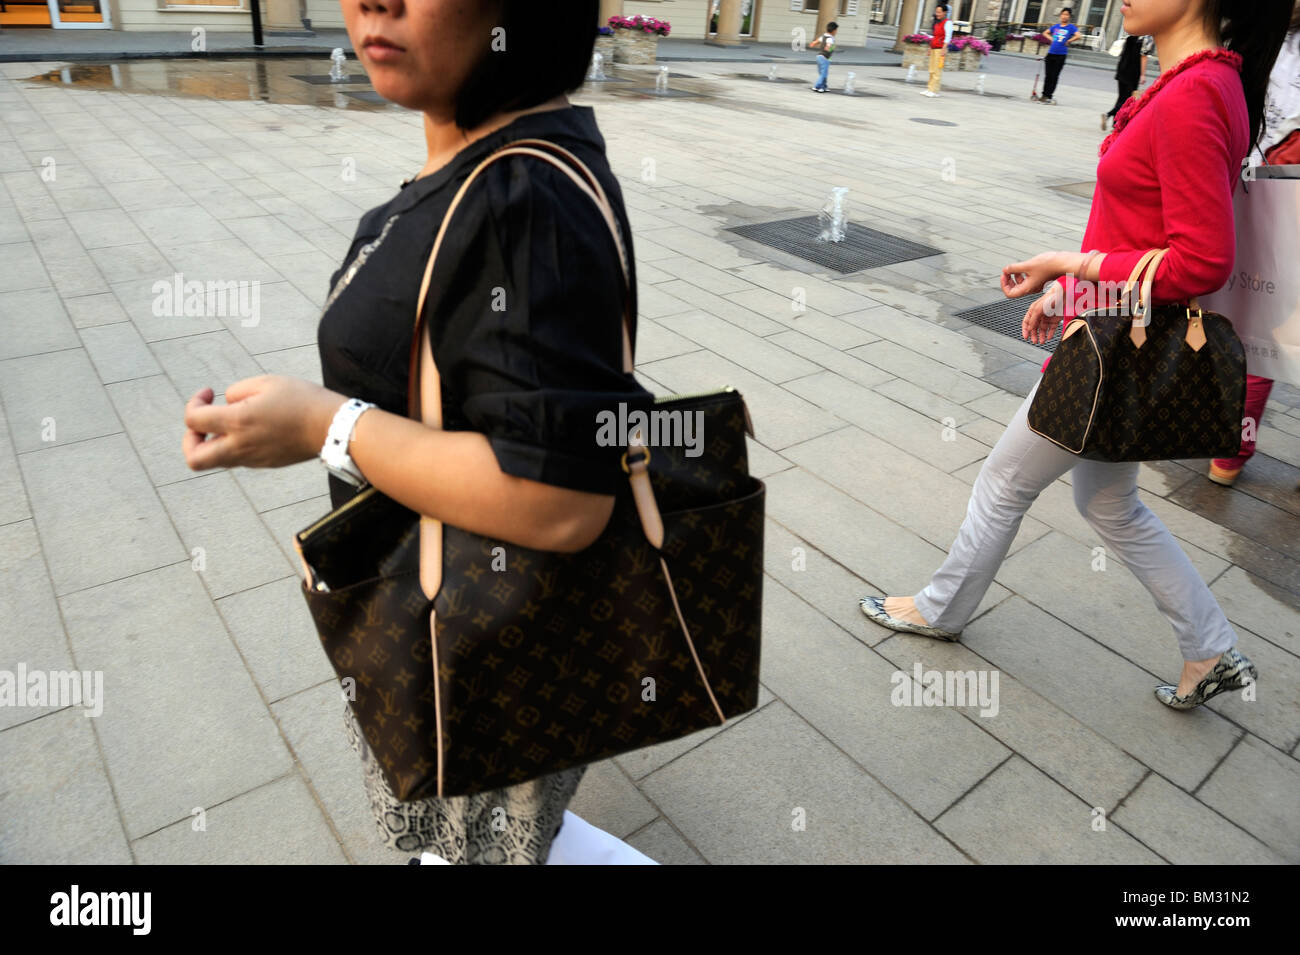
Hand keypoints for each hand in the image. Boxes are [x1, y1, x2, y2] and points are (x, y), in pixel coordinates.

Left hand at [183, 375, 345, 471]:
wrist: (333, 427)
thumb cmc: (302, 399)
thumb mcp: (266, 381)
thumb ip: (236, 391)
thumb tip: (226, 404)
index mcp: (237, 422)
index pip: (192, 420)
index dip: (193, 402)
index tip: (209, 393)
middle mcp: (240, 445)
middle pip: (195, 459)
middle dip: (190, 441)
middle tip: (202, 424)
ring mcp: (253, 459)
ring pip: (217, 460)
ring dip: (213, 442)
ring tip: (231, 421)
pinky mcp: (265, 463)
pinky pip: (239, 459)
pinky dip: (235, 444)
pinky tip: (254, 427)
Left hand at [1001, 251, 1068, 297]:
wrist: (1065, 262)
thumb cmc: (1050, 265)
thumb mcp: (1027, 265)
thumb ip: (1014, 268)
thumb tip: (1005, 270)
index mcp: (1027, 288)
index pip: (1009, 293)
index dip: (1004, 284)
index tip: (1004, 275)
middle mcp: (1031, 289)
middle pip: (1014, 289)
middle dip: (1008, 280)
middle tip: (1007, 271)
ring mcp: (1036, 284)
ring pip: (1021, 284)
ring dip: (1015, 276)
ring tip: (1015, 268)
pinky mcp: (1040, 279)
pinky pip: (1027, 279)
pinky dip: (1023, 274)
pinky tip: (1024, 266)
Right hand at [1021, 288, 1064, 344]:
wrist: (1063, 295)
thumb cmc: (1050, 298)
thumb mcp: (1037, 309)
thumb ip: (1032, 320)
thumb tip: (1030, 329)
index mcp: (1033, 311)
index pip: (1027, 322)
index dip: (1025, 330)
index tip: (1026, 337)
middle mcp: (1040, 315)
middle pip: (1035, 327)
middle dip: (1034, 335)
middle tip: (1034, 341)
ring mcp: (1048, 317)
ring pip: (1043, 329)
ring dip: (1041, 336)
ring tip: (1041, 341)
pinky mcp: (1055, 319)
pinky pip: (1051, 329)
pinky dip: (1050, 334)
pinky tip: (1049, 337)